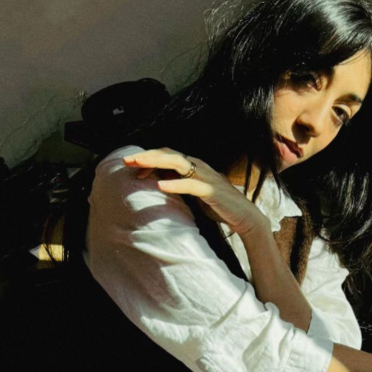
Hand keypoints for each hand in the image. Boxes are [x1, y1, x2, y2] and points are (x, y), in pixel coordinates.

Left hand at [123, 148, 269, 236]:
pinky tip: (160, 186)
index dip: (149, 158)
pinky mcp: (212, 191)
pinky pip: (191, 185)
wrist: (244, 216)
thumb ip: (178, 185)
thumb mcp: (193, 194)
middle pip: (169, 154)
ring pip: (178, 163)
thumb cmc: (218, 205)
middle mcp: (199, 167)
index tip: (130, 167)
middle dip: (147, 156)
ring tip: (139, 167)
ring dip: (156, 163)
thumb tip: (157, 182)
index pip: (168, 155)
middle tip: (127, 160)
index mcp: (194, 167)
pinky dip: (175, 184)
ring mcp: (207, 177)